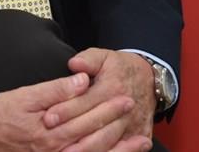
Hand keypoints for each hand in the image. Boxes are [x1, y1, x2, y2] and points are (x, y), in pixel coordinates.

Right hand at [0, 72, 150, 151]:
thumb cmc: (0, 114)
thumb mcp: (26, 96)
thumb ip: (56, 90)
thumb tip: (81, 80)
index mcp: (50, 134)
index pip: (87, 120)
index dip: (108, 109)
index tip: (124, 98)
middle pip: (96, 141)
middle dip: (118, 127)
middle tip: (134, 112)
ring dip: (119, 151)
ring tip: (140, 142)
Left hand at [41, 49, 156, 150]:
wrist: (151, 80)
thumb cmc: (122, 68)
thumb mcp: (105, 57)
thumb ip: (88, 59)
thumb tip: (74, 64)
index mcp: (112, 88)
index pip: (85, 102)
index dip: (66, 110)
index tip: (48, 117)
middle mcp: (123, 109)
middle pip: (94, 124)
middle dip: (71, 131)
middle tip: (51, 135)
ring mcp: (132, 124)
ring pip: (106, 140)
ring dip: (86, 146)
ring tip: (66, 150)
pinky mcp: (138, 135)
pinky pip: (120, 148)